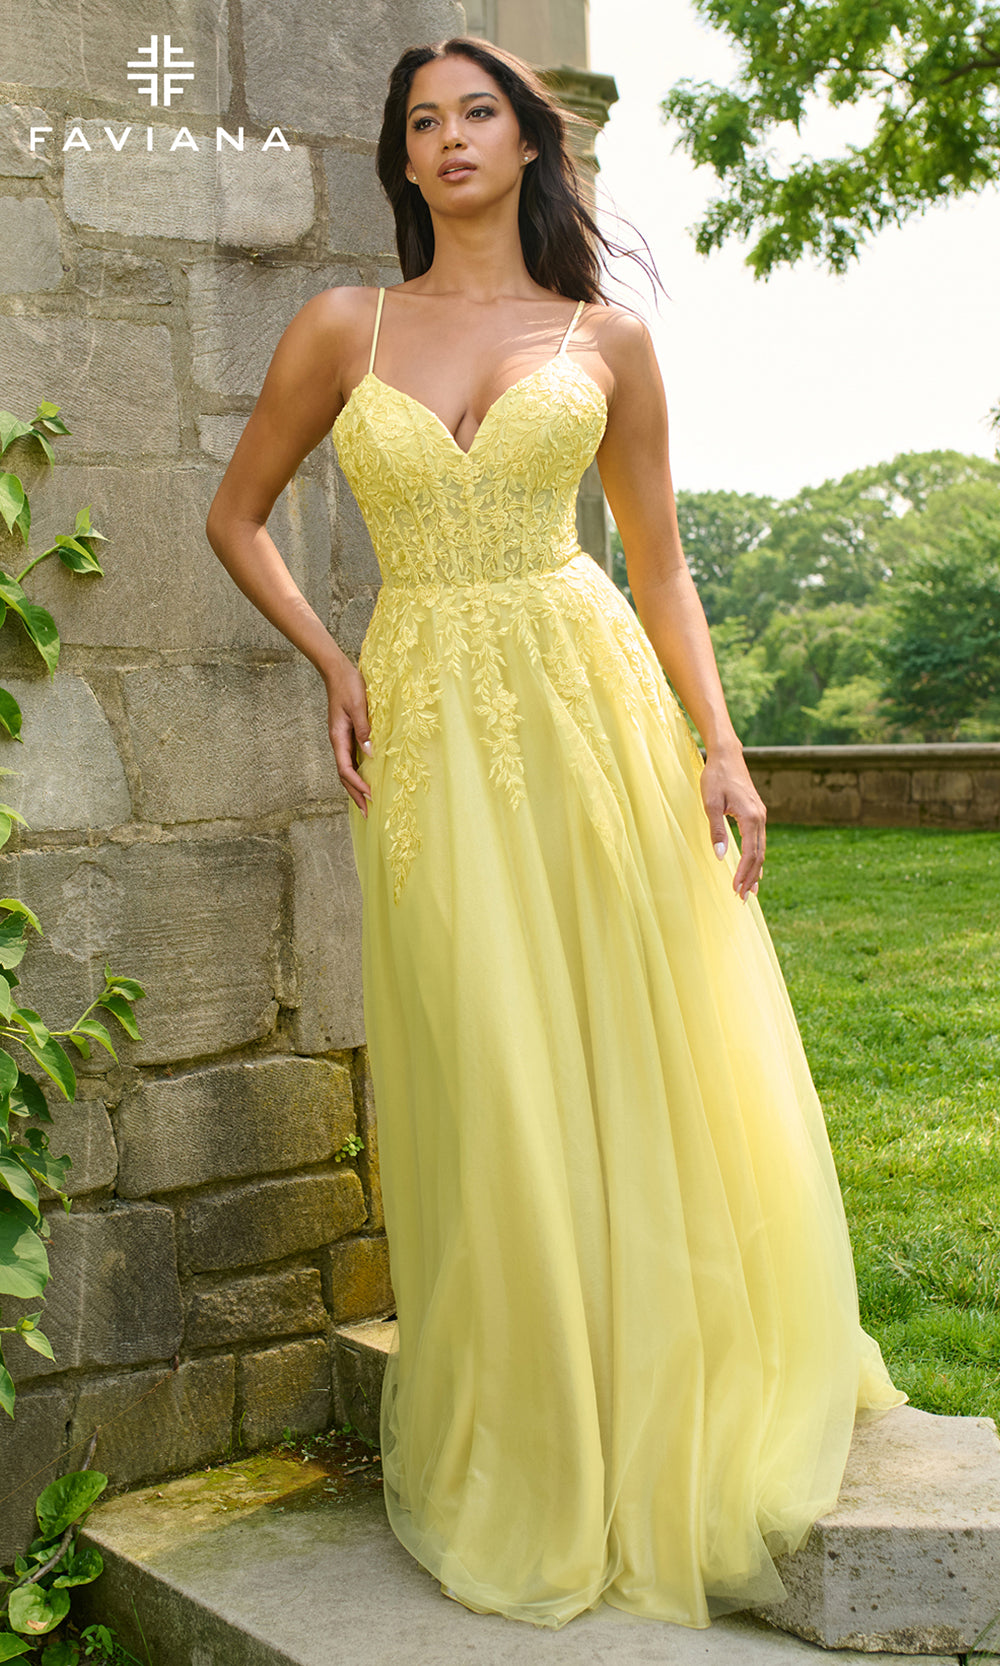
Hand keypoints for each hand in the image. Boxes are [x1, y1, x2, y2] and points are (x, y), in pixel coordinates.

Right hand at [326, 661, 372, 816]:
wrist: (338, 672)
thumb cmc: (349, 686)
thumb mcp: (359, 706)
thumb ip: (364, 730)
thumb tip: (370, 753)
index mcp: (338, 737)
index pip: (345, 769)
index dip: (357, 784)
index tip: (370, 795)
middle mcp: (338, 742)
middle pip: (344, 775)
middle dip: (354, 795)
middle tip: (367, 813)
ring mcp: (341, 739)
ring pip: (346, 769)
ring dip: (355, 787)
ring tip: (366, 803)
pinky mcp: (347, 735)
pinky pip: (351, 760)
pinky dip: (357, 774)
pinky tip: (365, 780)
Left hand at [700, 746, 765, 901]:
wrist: (727, 756)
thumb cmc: (716, 777)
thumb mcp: (710, 804)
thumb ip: (716, 831)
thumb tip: (720, 856)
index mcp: (751, 818)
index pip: (750, 854)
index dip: (743, 874)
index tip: (735, 889)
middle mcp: (760, 818)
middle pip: (759, 855)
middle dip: (751, 878)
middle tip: (743, 898)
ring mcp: (760, 816)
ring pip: (761, 849)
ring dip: (755, 870)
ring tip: (749, 889)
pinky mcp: (756, 813)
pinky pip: (759, 841)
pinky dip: (756, 857)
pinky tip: (753, 867)